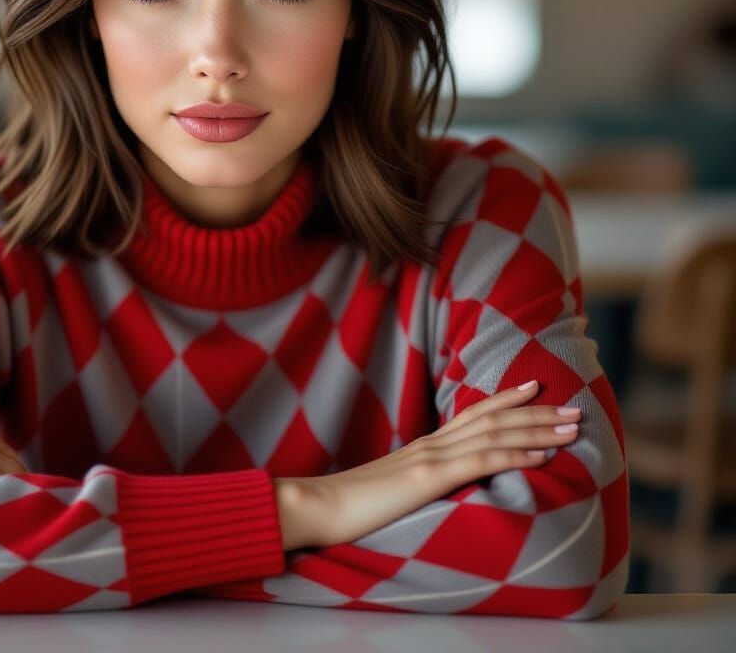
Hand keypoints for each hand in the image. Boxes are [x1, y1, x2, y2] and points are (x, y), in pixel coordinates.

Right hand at [297, 380, 581, 547]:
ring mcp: (431, 457)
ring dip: (537, 429)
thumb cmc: (352, 504)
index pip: (473, 415)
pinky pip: (482, 462)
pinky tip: (542, 456)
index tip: (536, 389)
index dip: (507, 400)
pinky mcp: (429, 478)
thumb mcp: (394, 489)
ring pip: (494, 435)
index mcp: (425, 445)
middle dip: (537, 413)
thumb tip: (443, 488)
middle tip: (574, 407)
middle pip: (492, 419)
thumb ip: (421, 481)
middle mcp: (432, 443)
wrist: (321, 505)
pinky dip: (516, 455)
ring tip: (571, 427)